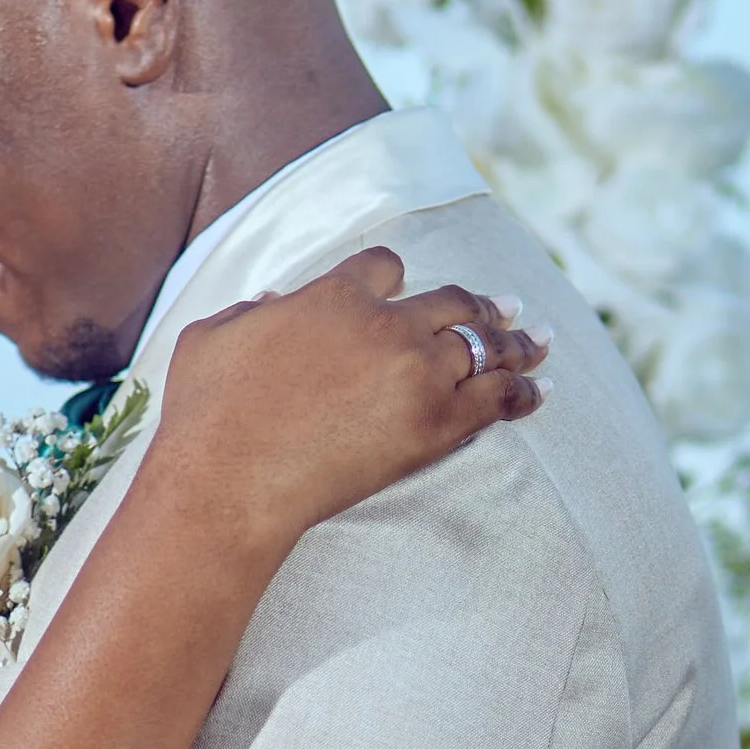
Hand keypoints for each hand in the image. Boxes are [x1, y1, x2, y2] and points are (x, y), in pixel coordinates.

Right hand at [156, 247, 544, 554]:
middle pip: (449, 300)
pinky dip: (524, 391)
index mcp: (334, 293)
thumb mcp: (211, 337)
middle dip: (479, 302)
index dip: (395, 276)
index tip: (403, 285)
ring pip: (483, 343)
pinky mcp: (435, 425)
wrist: (230, 481)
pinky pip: (497, 398)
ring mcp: (417, 373)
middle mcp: (386, 323)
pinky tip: (543, 388)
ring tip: (539, 341)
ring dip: (515, 341)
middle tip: (505, 305)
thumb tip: (273, 302)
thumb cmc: (206, 414)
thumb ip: (250, 312)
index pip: (385, 267)